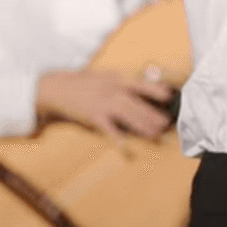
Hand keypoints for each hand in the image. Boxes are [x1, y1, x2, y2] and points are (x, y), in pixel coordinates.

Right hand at [35, 69, 175, 139]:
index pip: (142, 83)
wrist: (56, 88)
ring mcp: (104, 103)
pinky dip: (119, 140)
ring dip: (143, 126)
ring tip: (156, 135)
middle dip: (154, 114)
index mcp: (117, 79)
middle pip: (138, 104)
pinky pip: (110, 130)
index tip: (170, 96)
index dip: (157, 90)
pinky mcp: (94, 117)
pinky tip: (128, 150)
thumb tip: (142, 84)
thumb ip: (122, 82)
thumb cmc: (82, 82)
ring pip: (129, 116)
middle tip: (168, 124)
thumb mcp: (104, 76)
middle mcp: (113, 90)